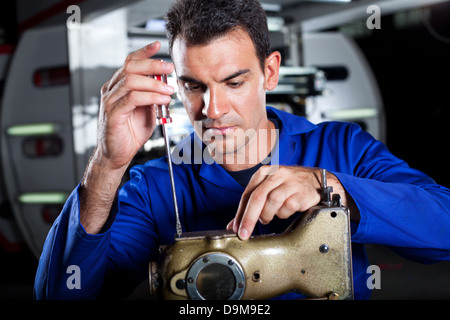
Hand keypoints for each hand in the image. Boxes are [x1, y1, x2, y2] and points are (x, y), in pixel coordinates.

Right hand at [95, 41, 174, 169]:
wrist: (117, 155)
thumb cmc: (130, 134)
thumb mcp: (147, 111)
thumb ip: (153, 97)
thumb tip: (166, 85)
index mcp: (118, 87)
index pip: (129, 62)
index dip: (143, 52)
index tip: (157, 46)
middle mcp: (112, 91)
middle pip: (130, 68)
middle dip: (152, 65)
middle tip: (169, 68)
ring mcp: (110, 102)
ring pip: (131, 82)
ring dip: (154, 83)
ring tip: (169, 89)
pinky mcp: (113, 114)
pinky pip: (132, 99)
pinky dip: (150, 97)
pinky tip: (162, 99)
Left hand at [227, 166, 355, 239]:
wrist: (316, 181)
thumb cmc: (288, 187)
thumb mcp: (269, 190)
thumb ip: (251, 206)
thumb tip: (233, 226)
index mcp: (264, 173)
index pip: (247, 194)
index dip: (240, 213)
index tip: (235, 229)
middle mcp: (275, 174)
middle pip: (257, 197)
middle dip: (249, 218)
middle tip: (244, 234)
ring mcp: (289, 182)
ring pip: (272, 202)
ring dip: (268, 215)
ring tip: (269, 218)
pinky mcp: (301, 192)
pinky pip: (287, 208)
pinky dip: (283, 214)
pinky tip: (285, 212)